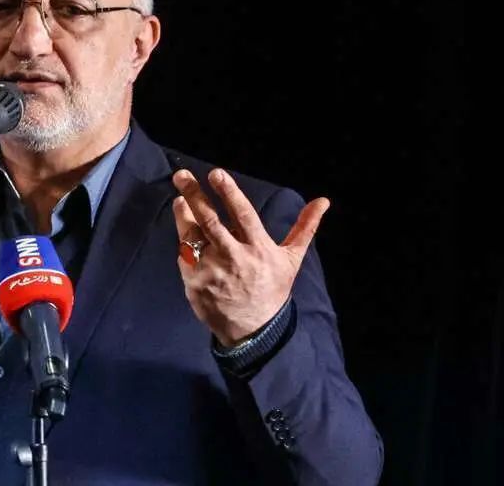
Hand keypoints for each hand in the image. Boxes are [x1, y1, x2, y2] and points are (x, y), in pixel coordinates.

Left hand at [172, 168, 328, 346]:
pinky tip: (184, 227)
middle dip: (195, 195)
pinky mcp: (194, 282)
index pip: (242, 215)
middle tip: (182, 176)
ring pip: (192, 235)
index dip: (229, 192)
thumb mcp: (291, 259)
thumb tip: (323, 200)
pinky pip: (185, 254)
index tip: (216, 173)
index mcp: (258, 249)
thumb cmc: (272, 288)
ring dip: (183, 213)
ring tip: (180, 197)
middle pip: (210, 220)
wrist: (252, 330)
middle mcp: (234, 258)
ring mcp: (212, 271)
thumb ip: (304, 227)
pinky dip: (184, 238)